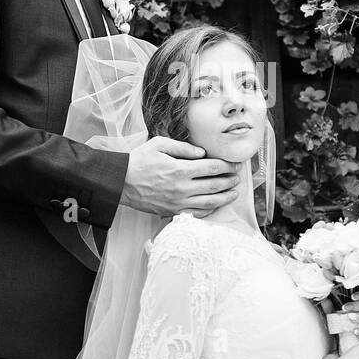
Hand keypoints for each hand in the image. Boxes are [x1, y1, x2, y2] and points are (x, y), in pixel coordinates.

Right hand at [122, 136, 239, 215]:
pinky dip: (209, 210)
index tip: (235, 164)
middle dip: (230, 181)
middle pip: (215, 185)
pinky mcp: (172, 212)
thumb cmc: (138, 161)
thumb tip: (202, 153)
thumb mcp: (159, 144)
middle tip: (238, 177)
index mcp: (180, 170)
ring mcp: (178, 202)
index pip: (212, 167)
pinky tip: (216, 205)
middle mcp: (182, 188)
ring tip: (234, 193)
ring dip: (225, 197)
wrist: (120, 182)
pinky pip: (196, 213)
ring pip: (209, 202)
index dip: (227, 165)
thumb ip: (183, 148)